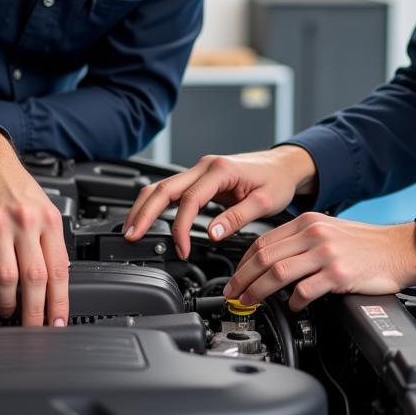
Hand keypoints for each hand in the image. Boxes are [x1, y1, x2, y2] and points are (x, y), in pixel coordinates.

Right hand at [0, 127, 68, 326]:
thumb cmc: (13, 185)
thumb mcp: (42, 206)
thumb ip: (49, 239)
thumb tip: (57, 276)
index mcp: (48, 220)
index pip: (59, 269)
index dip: (60, 301)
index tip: (58, 322)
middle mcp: (25, 222)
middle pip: (35, 278)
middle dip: (35, 312)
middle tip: (33, 329)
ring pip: (6, 277)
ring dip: (7, 302)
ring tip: (8, 310)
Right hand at [123, 145, 317, 259]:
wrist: (284, 165)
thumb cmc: (277, 180)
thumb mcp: (264, 202)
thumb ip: (236, 218)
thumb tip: (212, 234)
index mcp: (220, 170)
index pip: (190, 199)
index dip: (181, 227)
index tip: (182, 249)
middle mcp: (205, 166)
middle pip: (164, 188)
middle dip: (144, 212)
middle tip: (132, 235)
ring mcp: (200, 170)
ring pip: (162, 187)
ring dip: (145, 207)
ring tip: (131, 229)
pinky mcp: (200, 178)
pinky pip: (172, 190)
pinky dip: (157, 204)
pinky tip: (147, 218)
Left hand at [224, 213, 415, 311]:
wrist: (399, 249)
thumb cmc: (365, 245)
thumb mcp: (328, 231)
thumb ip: (301, 241)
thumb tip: (271, 260)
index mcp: (308, 223)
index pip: (263, 241)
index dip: (243, 262)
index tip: (235, 277)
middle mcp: (314, 234)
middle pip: (264, 257)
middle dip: (242, 279)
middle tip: (234, 294)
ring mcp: (326, 254)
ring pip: (277, 273)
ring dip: (257, 292)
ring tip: (251, 303)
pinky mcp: (339, 275)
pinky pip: (305, 290)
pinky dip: (293, 301)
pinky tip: (292, 306)